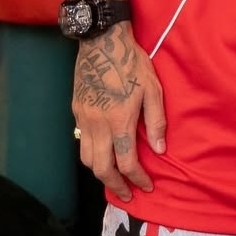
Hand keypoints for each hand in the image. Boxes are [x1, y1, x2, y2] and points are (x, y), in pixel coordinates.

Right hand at [72, 23, 165, 202]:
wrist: (102, 41)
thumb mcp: (153, 88)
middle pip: (102, 169)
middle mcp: (98, 125)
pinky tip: (102, 153)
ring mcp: (84, 119)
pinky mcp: (76, 111)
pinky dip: (91, 155)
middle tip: (127, 194)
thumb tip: (159, 149)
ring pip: (86, 159)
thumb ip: (155, 121)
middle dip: (116, 185)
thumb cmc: (132, 63)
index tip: (146, 186)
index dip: (137, 179)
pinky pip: (81, 142)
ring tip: (114, 179)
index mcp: (119, 121)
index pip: (127, 162)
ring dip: (100, 174)